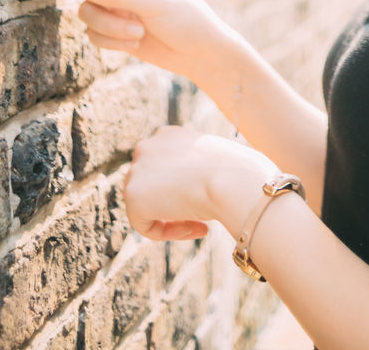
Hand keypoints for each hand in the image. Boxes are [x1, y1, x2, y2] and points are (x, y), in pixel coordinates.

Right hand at [70, 0, 244, 86]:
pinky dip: (109, 41)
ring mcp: (114, 2)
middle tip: (127, 14)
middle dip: (98, 0)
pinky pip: (91, 31)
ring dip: (109, 26)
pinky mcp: (111, 26)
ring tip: (138, 32)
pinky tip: (135, 43)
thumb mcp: (156, 2)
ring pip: (86, 9)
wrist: (197, 53)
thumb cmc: (187, 18)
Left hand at [123, 124, 277, 241]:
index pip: (163, 169)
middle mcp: (148, 146)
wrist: (232, 178)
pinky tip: (195, 227)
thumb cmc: (236, 172)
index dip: (182, 191)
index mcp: (168, 135)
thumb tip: (192, 192)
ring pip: (146, 207)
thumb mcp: (214, 164)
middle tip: (201, 218)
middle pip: (150, 188)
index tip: (204, 202)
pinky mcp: (133, 196)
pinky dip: (166, 233)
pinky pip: (144, 225)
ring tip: (201, 224)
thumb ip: (195, 172)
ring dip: (171, 220)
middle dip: (172, 205)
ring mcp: (136, 169)